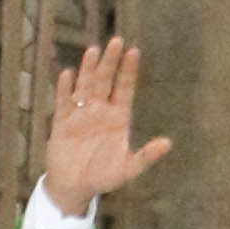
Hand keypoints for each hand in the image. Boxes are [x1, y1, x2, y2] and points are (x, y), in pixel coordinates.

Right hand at [41, 35, 171, 219]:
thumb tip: (168, 144)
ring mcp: (80, 115)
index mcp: (118, 117)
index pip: (124, 88)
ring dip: (88, 70)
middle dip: (110, 62)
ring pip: (85, 87)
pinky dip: (64, 89)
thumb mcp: (127, 169)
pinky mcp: (62, 123)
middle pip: (105, 81)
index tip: (134, 51)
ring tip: (93, 51)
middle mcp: (100, 111)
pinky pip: (63, 103)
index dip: (128, 71)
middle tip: (116, 41)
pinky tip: (67, 75)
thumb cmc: (103, 177)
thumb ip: (146, 156)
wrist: (74, 187)